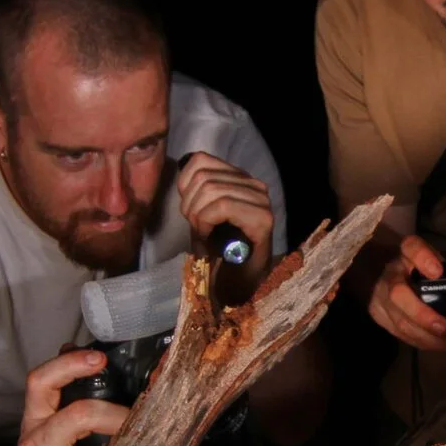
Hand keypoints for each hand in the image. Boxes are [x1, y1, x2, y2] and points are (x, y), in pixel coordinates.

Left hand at [176, 150, 275, 297]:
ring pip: (212, 190)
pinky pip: (223, 206)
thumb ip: (195, 192)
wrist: (239, 285)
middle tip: (195, 228)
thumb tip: (182, 174)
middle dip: (189, 204)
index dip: (184, 184)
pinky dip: (207, 222)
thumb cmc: (219, 252)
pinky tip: (208, 237)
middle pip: (204, 177)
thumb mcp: (202, 215)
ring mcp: (262, 201)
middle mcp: (255, 185)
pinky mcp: (263, 219)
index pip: (201, 160)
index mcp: (240, 179)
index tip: (187, 210)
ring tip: (202, 234)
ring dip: (197, 216)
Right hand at [367, 233, 445, 352]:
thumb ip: (435, 260)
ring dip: (427, 338)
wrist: (380, 270)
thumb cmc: (413, 264)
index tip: (437, 272)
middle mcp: (387, 275)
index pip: (411, 247)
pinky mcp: (379, 316)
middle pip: (399, 296)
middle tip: (445, 329)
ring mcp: (379, 298)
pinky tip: (439, 346)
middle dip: (423, 316)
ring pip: (400, 322)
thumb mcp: (427, 256)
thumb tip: (440, 274)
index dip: (423, 258)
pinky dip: (421, 342)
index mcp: (403, 254)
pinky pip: (400, 333)